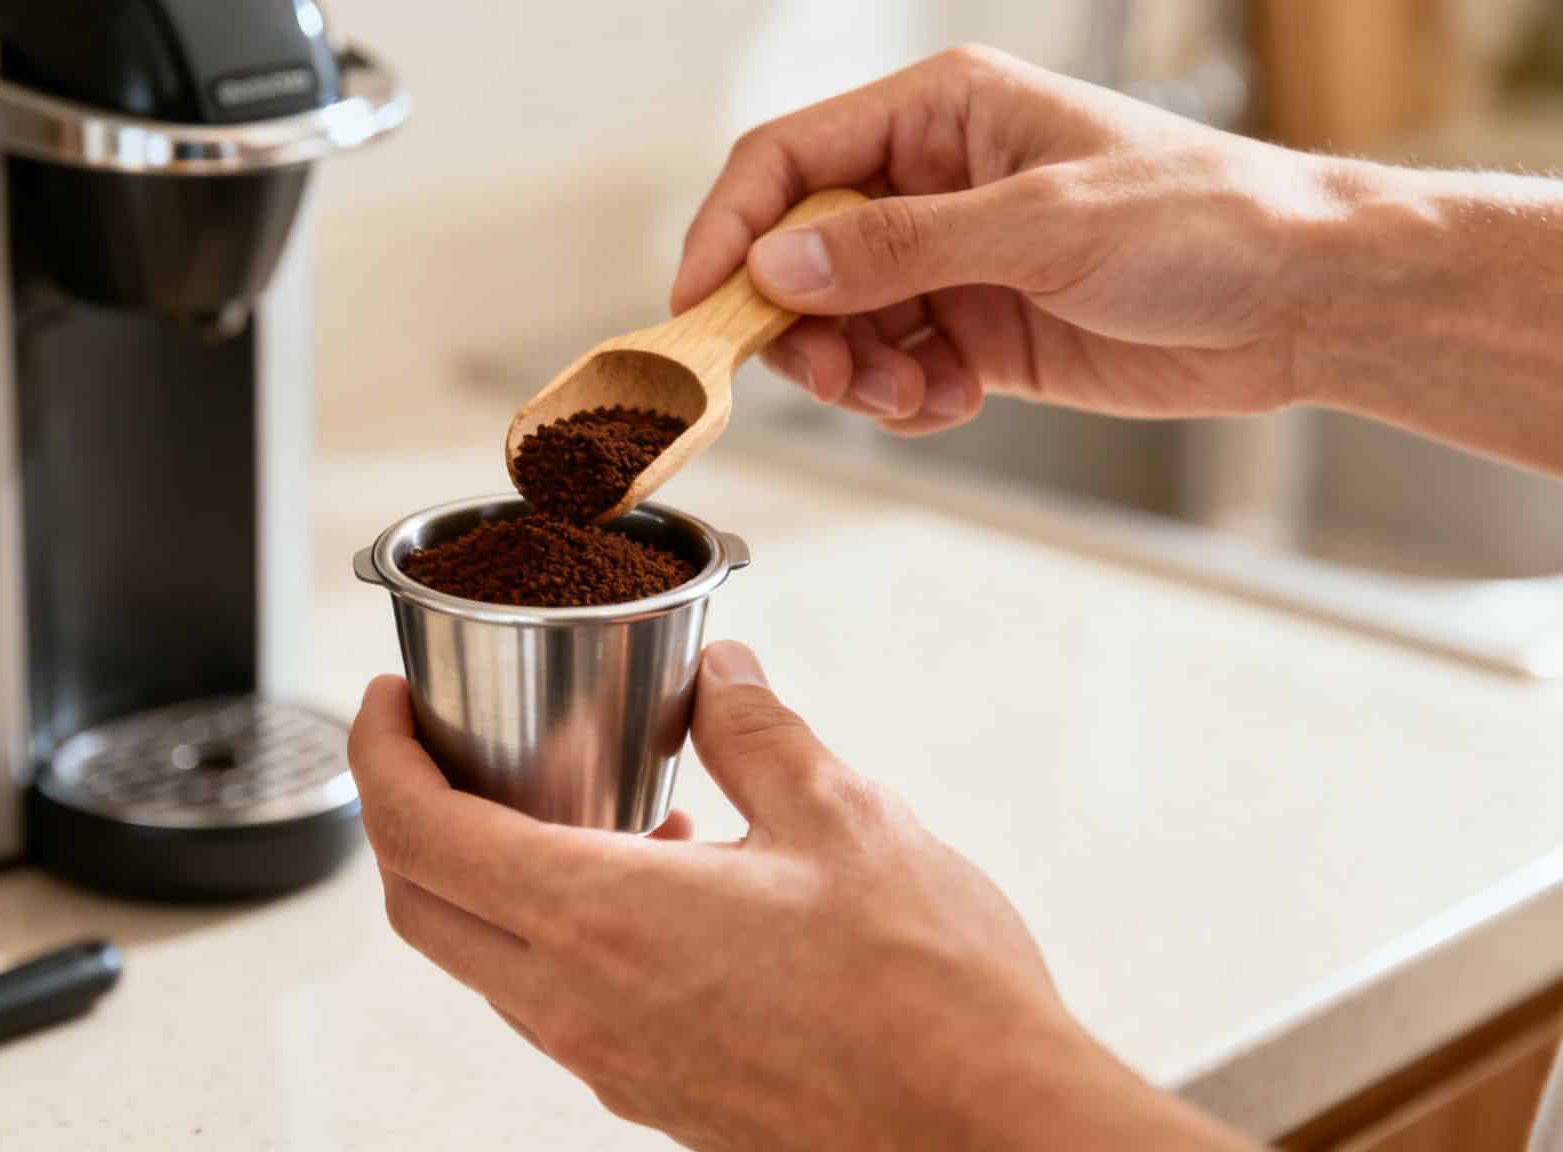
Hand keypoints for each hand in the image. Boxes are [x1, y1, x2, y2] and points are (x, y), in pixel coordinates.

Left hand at [349, 642, 1252, 1150]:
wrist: (987, 1132)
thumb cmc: (925, 995)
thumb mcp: (840, 816)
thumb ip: (755, 730)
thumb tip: (720, 675)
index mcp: (602, 919)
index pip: (418, 836)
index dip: (379, 757)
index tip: (387, 705)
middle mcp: (578, 1003)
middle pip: (422, 907)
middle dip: (405, 814)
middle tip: (440, 744)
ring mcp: (607, 1059)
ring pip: (485, 959)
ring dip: (486, 874)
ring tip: (564, 797)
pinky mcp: (648, 1089)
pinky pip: (553, 1000)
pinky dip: (554, 928)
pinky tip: (654, 874)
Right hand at [674, 45, 1330, 435]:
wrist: (1304, 300)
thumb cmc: (1205, 220)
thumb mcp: (1043, 224)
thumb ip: (900, 247)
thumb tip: (780, 267)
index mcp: (941, 114)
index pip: (789, 161)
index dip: (732, 232)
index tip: (701, 308)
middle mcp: (932, 183)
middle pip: (799, 254)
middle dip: (801, 326)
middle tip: (834, 378)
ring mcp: (953, 262)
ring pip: (838, 325)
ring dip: (856, 375)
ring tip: (916, 398)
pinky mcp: (978, 331)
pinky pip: (894, 372)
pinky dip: (904, 403)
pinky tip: (955, 403)